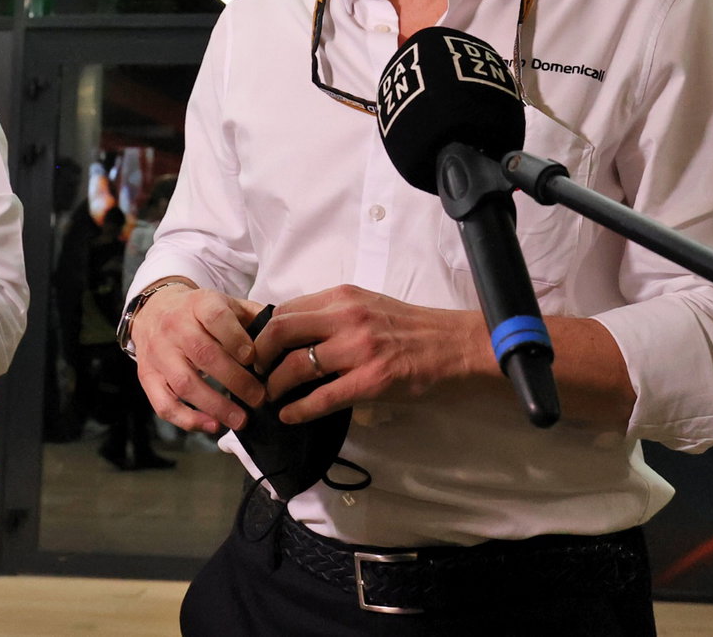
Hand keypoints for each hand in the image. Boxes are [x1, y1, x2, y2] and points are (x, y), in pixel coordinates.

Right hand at [129, 281, 265, 434]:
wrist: (156, 310)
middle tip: (259, 398)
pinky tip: (212, 426)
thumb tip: (282, 338)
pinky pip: (164, 404)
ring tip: (241, 420)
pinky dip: (188, 419)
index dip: (236, 339)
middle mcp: (175, 327)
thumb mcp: (226, 303)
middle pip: (204, 355)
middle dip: (236, 380)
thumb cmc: (200, 313)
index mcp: (198, 304)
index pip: (216, 317)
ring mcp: (159, 353)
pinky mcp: (147, 376)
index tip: (255, 360)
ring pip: (185, 383)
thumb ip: (253, 317)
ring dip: (216, 406)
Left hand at [252, 285, 489, 423]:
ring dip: (275, 385)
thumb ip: (334, 314)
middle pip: (281, 331)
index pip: (287, 309)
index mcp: (344, 297)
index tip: (257, 347)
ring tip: (270, 396)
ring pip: (296, 365)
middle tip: (255, 372)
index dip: (265, 330)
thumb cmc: (414, 328)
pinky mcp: (372, 381)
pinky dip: (299, 409)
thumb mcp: (370, 305)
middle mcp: (347, 317)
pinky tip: (289, 415)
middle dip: (259, 354)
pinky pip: (322, 398)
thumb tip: (296, 333)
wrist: (457, 346)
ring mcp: (359, 349)